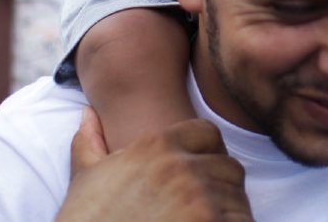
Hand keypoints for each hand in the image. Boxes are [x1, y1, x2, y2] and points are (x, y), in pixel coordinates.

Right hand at [57, 109, 253, 221]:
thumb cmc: (89, 221)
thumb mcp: (85, 180)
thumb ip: (90, 144)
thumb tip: (88, 115)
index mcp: (155, 146)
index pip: (208, 135)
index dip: (207, 156)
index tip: (199, 178)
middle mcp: (181, 166)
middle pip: (229, 167)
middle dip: (221, 186)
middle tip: (204, 208)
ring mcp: (199, 198)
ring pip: (238, 199)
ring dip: (227, 212)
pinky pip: (242, 221)